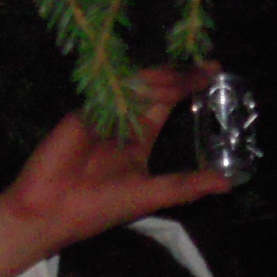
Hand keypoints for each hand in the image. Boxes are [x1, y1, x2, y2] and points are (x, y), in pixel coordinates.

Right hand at [0, 66, 232, 276]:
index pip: (167, 102)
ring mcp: (102, 112)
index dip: (188, 86)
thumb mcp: (150, 196)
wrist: (49, 213)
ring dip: (164, 80)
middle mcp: (122, 120)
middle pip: (155, 87)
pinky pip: (109, 91)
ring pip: (136, 85)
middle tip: (209, 64)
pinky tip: (151, 83)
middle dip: (181, 74)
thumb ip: (185, 186)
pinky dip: (130, 87)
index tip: (214, 70)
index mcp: (139, 138)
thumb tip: (227, 184)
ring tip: (190, 76)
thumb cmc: (98, 208)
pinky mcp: (82, 110)